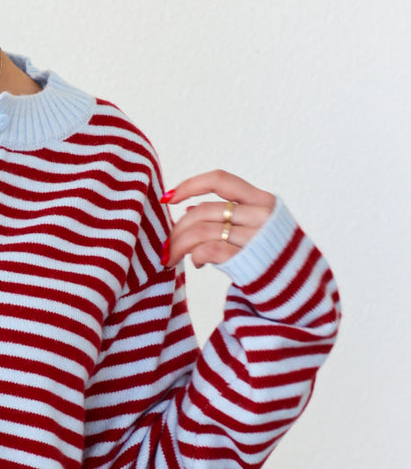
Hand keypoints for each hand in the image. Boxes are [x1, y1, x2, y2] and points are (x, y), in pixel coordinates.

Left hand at [160, 170, 275, 268]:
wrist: (301, 288)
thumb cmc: (273, 256)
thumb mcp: (258, 227)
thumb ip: (229, 215)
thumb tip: (188, 208)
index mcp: (263, 200)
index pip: (220, 180)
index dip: (190, 184)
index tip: (168, 198)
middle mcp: (262, 215)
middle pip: (204, 210)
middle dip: (178, 228)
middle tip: (167, 245)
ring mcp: (256, 237)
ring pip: (202, 231)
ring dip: (179, 244)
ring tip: (173, 256)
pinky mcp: (248, 260)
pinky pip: (208, 250)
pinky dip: (195, 256)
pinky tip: (197, 263)